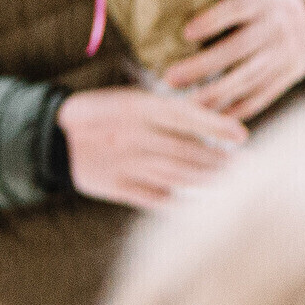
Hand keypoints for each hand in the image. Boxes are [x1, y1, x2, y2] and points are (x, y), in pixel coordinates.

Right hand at [58, 87, 247, 208]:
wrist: (53, 137)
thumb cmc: (104, 113)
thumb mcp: (131, 99)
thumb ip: (168, 108)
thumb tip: (212, 113)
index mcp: (137, 108)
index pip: (183, 116)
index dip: (214, 126)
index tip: (242, 136)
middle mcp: (133, 135)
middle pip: (185, 151)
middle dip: (221, 161)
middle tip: (252, 167)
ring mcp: (123, 163)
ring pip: (174, 175)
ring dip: (208, 181)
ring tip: (236, 185)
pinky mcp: (115, 186)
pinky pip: (153, 197)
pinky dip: (179, 202)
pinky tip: (203, 206)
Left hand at [161, 0, 304, 120]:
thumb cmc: (261, 9)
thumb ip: (223, 11)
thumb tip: (174, 31)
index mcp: (264, 2)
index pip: (239, 8)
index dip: (214, 20)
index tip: (187, 33)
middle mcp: (279, 27)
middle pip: (240, 48)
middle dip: (204, 66)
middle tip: (172, 78)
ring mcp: (288, 53)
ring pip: (249, 77)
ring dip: (216, 94)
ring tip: (188, 106)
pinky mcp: (291, 74)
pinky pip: (263, 95)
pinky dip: (238, 108)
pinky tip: (215, 117)